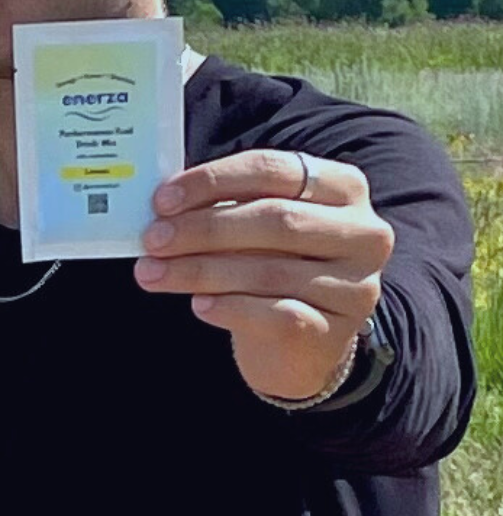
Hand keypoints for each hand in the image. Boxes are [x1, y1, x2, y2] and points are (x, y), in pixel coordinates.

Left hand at [135, 150, 389, 401]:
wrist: (299, 346)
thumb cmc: (269, 270)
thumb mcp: (252, 232)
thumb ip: (221, 210)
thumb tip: (160, 208)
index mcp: (342, 188)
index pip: (276, 169)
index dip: (214, 181)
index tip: (162, 200)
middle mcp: (362, 232)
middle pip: (276, 219)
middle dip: (203, 228)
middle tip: (152, 239)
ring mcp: (355, 285)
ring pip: (270, 270)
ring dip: (200, 271)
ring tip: (152, 273)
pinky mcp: (335, 331)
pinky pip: (277, 314)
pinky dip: (230, 308)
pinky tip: (198, 305)